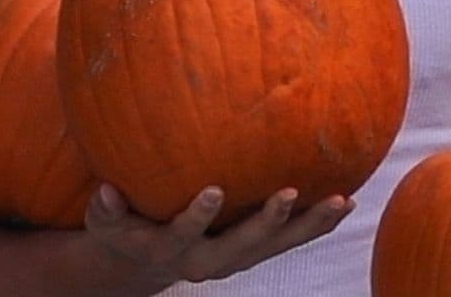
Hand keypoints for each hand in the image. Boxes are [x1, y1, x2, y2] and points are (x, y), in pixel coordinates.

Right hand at [84, 182, 354, 290]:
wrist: (144, 257)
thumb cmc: (121, 226)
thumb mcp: (105, 220)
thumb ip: (105, 208)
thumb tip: (104, 191)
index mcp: (173, 248)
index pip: (185, 234)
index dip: (199, 215)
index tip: (213, 189)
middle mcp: (209, 260)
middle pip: (243, 247)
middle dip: (267, 223)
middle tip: (288, 193)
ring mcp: (237, 256)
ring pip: (277, 246)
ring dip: (309, 225)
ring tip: (342, 200)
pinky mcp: (255, 249)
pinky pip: (289, 238)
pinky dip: (316, 222)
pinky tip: (346, 199)